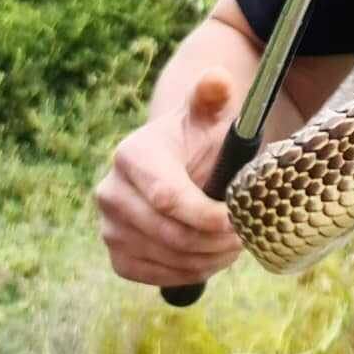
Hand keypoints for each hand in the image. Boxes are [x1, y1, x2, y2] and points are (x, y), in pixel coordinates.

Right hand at [95, 69, 244, 286]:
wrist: (175, 159)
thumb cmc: (199, 134)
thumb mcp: (208, 112)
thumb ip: (212, 95)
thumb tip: (217, 78)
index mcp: (132, 155)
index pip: (167, 197)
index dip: (206, 214)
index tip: (237, 218)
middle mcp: (110, 192)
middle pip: (167, 233)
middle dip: (212, 240)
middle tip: (245, 236)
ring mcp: (109, 226)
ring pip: (163, 257)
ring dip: (205, 259)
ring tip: (234, 246)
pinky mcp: (117, 254)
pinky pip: (152, 275)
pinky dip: (186, 273)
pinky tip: (210, 258)